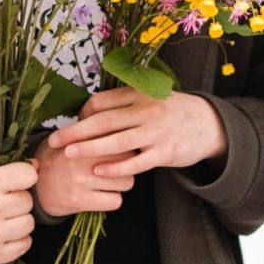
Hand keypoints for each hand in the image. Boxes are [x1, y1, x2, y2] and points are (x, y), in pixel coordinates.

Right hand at [0, 161, 36, 263]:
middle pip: (27, 201)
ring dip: (18, 221)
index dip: (23, 177)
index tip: (14, 182)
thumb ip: (6, 170)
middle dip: (16, 201)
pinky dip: (17, 240)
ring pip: (28, 223)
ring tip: (1, 220)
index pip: (28, 176)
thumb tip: (37, 167)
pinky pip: (24, 244)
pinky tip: (3, 235)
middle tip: (0, 203)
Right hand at [32, 131, 132, 216]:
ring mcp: (81, 180)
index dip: (124, 145)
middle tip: (116, 167)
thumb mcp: (71, 138)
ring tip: (109, 182)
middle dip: (126, 164)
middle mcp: (81, 158)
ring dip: (121, 184)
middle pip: (128, 159)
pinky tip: (103, 196)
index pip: (118, 137)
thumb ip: (93, 131)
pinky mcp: (81, 200)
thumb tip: (121, 123)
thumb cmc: (57, 160)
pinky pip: (115, 201)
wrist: (34, 186)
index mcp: (81, 139)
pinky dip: (113, 200)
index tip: (121, 149)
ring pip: (126, 182)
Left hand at [44, 88, 226, 181]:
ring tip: (69, 154)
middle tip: (54, 140)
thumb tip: (89, 109)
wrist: (209, 124)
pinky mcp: (164, 153)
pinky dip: (115, 167)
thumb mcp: (151, 96)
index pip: (101, 102)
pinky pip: (135, 162)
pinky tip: (99, 171)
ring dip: (89, 148)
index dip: (82, 114)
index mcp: (139, 93)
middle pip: (103, 120)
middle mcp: (147, 109)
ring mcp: (156, 131)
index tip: (72, 125)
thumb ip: (124, 101)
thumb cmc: (172, 111)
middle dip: (75, 131)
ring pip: (116, 141)